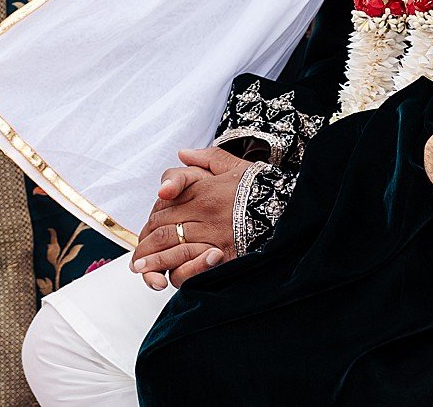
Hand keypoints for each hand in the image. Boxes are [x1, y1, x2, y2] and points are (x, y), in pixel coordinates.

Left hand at [131, 147, 249, 289]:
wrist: (295, 210)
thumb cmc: (263, 187)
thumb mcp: (234, 165)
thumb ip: (206, 158)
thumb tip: (183, 153)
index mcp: (203, 189)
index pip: (164, 203)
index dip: (151, 219)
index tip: (145, 232)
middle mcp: (205, 211)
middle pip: (163, 227)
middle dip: (146, 244)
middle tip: (137, 259)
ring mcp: (215, 235)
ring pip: (172, 246)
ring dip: (153, 260)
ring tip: (141, 270)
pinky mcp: (229, 256)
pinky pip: (195, 266)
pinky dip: (180, 272)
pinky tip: (169, 278)